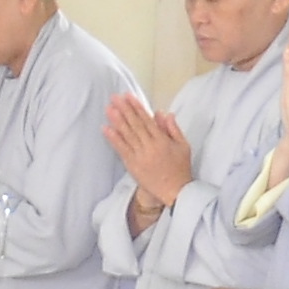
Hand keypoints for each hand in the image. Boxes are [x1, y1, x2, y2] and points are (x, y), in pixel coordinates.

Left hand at [101, 93, 193, 229]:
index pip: (147, 120)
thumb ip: (173, 129)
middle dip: (124, 110)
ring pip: (127, 135)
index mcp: (162, 141)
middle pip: (135, 125)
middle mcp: (150, 147)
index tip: (129, 97)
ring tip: (109, 109)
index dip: (137, 107)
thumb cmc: (180, 168)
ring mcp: (140, 156)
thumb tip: (163, 113)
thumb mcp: (183, 146)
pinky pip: (121, 149)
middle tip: (115, 98)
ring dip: (117, 121)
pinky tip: (106, 129)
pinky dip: (113, 139)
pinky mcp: (132, 165)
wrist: (175, 191)